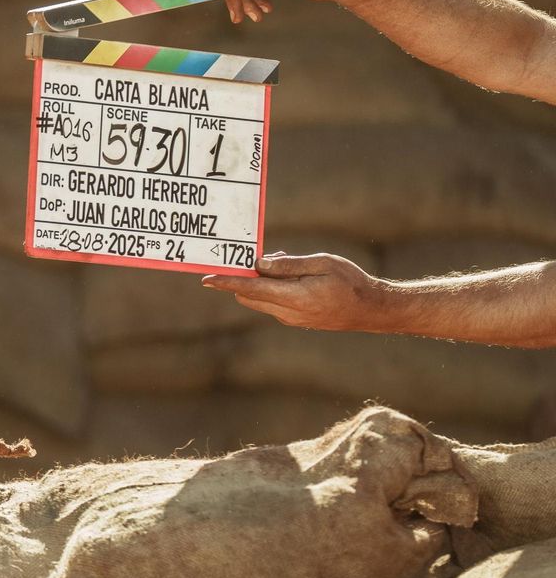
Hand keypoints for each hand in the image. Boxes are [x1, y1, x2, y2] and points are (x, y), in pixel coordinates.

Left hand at [201, 252, 392, 332]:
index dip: (227, 282)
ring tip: (282, 262)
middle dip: (243, 278)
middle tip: (251, 257)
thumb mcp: (322, 264)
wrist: (371, 310)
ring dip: (260, 283)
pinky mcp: (296, 320)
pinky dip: (271, 289)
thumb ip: (288, 265)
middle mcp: (288, 313)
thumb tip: (258, 264)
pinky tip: (290, 275)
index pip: (251, 289)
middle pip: (250, 296)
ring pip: (260, 300)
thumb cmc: (351, 282)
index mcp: (295, 297)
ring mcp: (291, 319)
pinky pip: (272, 304)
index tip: (206, 279)